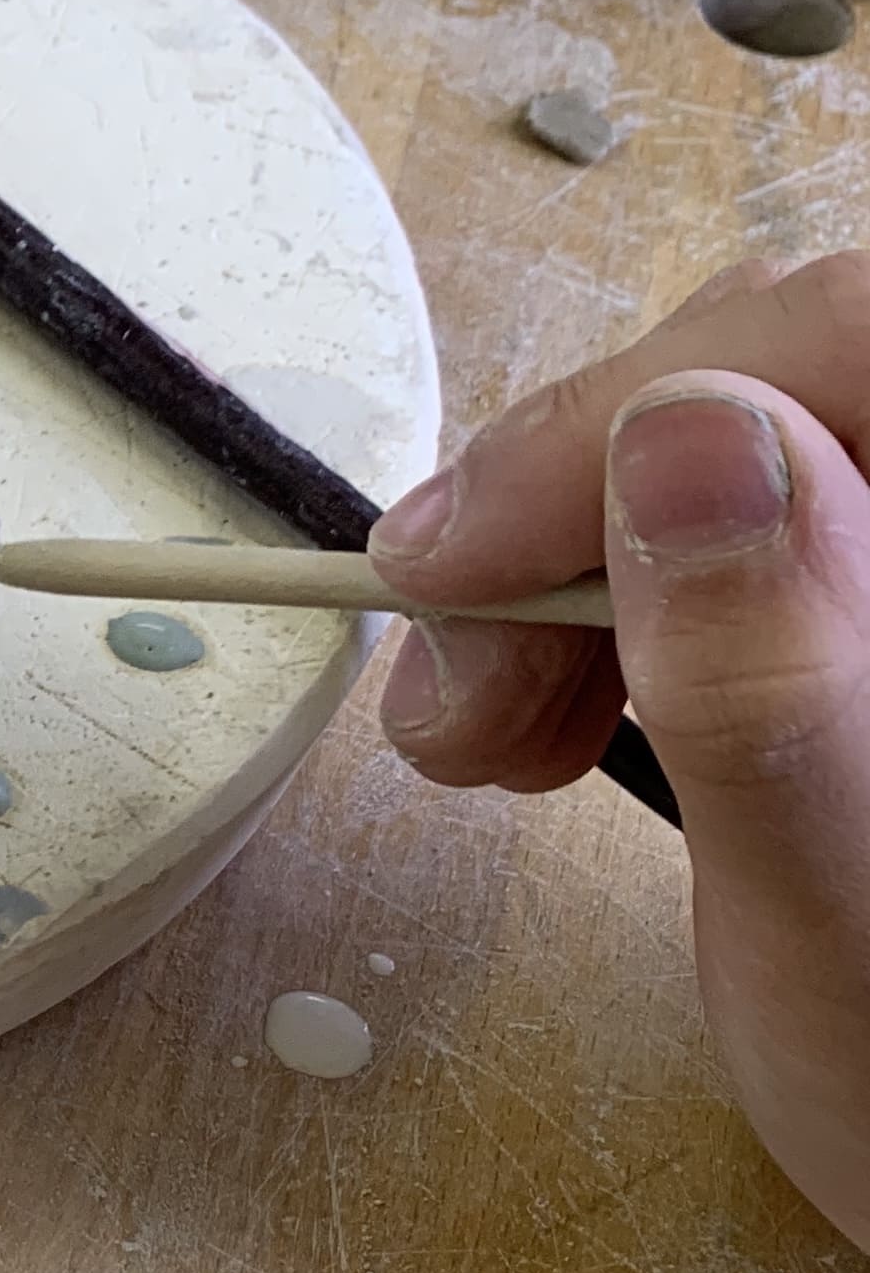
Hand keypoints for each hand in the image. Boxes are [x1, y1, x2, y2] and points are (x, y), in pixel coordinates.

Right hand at [367, 255, 869, 1244]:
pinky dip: (632, 603)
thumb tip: (691, 438)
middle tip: (453, 698)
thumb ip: (777, 684)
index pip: (837, 337)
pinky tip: (568, 713)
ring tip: (481, 739)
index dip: (623, 410)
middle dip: (577, 509)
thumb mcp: (848, 936)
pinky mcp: (868, 629)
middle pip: (787, 384)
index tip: (445, 561)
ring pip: (753, 450)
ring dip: (576, 566)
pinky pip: (761, 530)